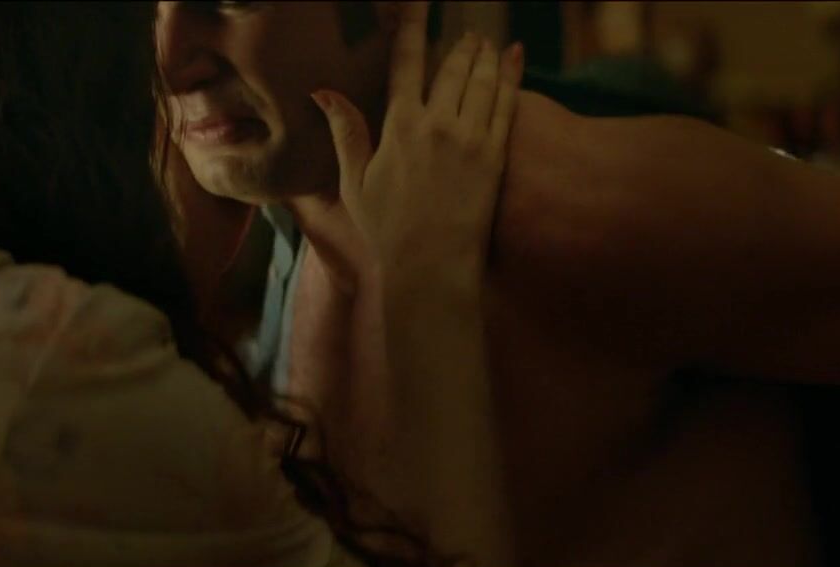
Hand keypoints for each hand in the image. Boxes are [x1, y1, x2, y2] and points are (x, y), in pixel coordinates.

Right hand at [311, 2, 523, 281]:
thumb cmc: (387, 229)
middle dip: (460, 44)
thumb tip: (323, 91)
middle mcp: (438, 124)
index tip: (421, 3)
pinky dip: (513, 76)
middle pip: (452, 67)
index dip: (415, 26)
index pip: (407, 62)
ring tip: (486, 42)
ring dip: (485, 56)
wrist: (430, 266)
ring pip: (482, 81)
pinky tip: (516, 57)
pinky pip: (508, 105)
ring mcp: (471, 138)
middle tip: (467, 33)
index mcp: (400, 126)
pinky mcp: (496, 156)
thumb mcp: (355, 180)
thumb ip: (346, 130)